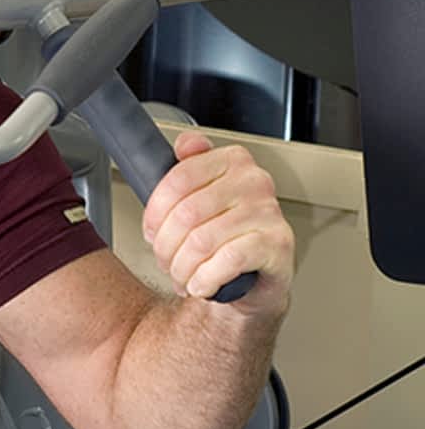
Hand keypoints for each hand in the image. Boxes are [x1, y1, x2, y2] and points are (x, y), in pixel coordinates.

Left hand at [141, 131, 293, 313]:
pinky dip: (205, 279)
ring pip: (202, 241)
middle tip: (165, 260)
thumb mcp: (200, 197)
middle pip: (186, 214)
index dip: (154, 212)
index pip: (178, 179)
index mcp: (232, 161)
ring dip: (182, 267)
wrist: (254, 280)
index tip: (151, 231)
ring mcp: (269, 212)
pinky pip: (227, 261)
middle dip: (166, 246)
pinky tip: (201, 284)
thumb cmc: (224, 236)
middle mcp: (254, 181)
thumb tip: (185, 144)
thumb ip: (187, 168)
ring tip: (182, 275)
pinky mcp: (278, 244)